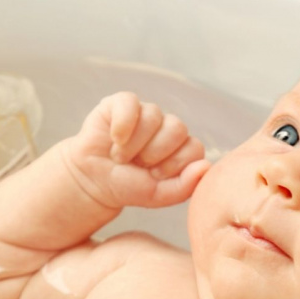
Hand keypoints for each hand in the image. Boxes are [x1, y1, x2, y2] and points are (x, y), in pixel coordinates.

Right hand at [64, 91, 209, 208]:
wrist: (93, 182)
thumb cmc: (128, 186)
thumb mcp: (158, 195)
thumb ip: (185, 186)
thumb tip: (206, 166)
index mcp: (180, 147)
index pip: (194, 148)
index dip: (173, 165)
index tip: (154, 176)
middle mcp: (166, 127)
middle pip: (178, 129)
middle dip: (154, 154)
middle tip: (137, 165)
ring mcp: (145, 113)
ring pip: (154, 116)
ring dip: (135, 144)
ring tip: (120, 157)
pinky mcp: (122, 103)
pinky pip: (130, 103)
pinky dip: (123, 123)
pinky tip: (115, 138)